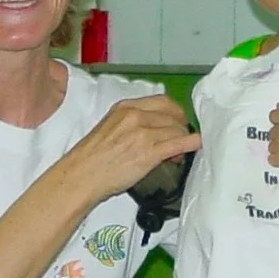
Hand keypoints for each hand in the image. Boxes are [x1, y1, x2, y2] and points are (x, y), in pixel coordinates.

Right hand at [65, 95, 199, 202]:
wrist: (82, 175)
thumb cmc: (92, 157)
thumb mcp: (110, 127)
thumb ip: (132, 122)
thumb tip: (153, 129)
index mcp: (126, 107)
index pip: (163, 102)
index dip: (175, 113)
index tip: (176, 124)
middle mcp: (135, 116)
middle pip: (174, 115)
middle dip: (180, 128)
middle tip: (178, 142)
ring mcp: (143, 133)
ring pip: (178, 130)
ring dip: (182, 140)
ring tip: (176, 155)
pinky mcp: (149, 152)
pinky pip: (179, 143)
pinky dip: (192, 144)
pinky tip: (196, 146)